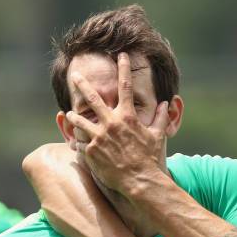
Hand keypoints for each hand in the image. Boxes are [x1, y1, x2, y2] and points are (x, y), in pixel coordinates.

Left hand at [66, 52, 169, 195]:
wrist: (140, 180)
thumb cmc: (150, 158)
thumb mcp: (157, 136)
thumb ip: (161, 118)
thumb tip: (166, 104)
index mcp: (127, 117)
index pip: (125, 87)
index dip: (123, 69)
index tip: (120, 56)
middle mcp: (111, 123)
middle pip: (93, 99)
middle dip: (83, 85)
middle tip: (75, 76)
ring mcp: (99, 137)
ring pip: (81, 121)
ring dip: (74, 116)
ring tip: (70, 113)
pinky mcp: (91, 151)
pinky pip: (82, 144)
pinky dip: (81, 144)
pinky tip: (76, 144)